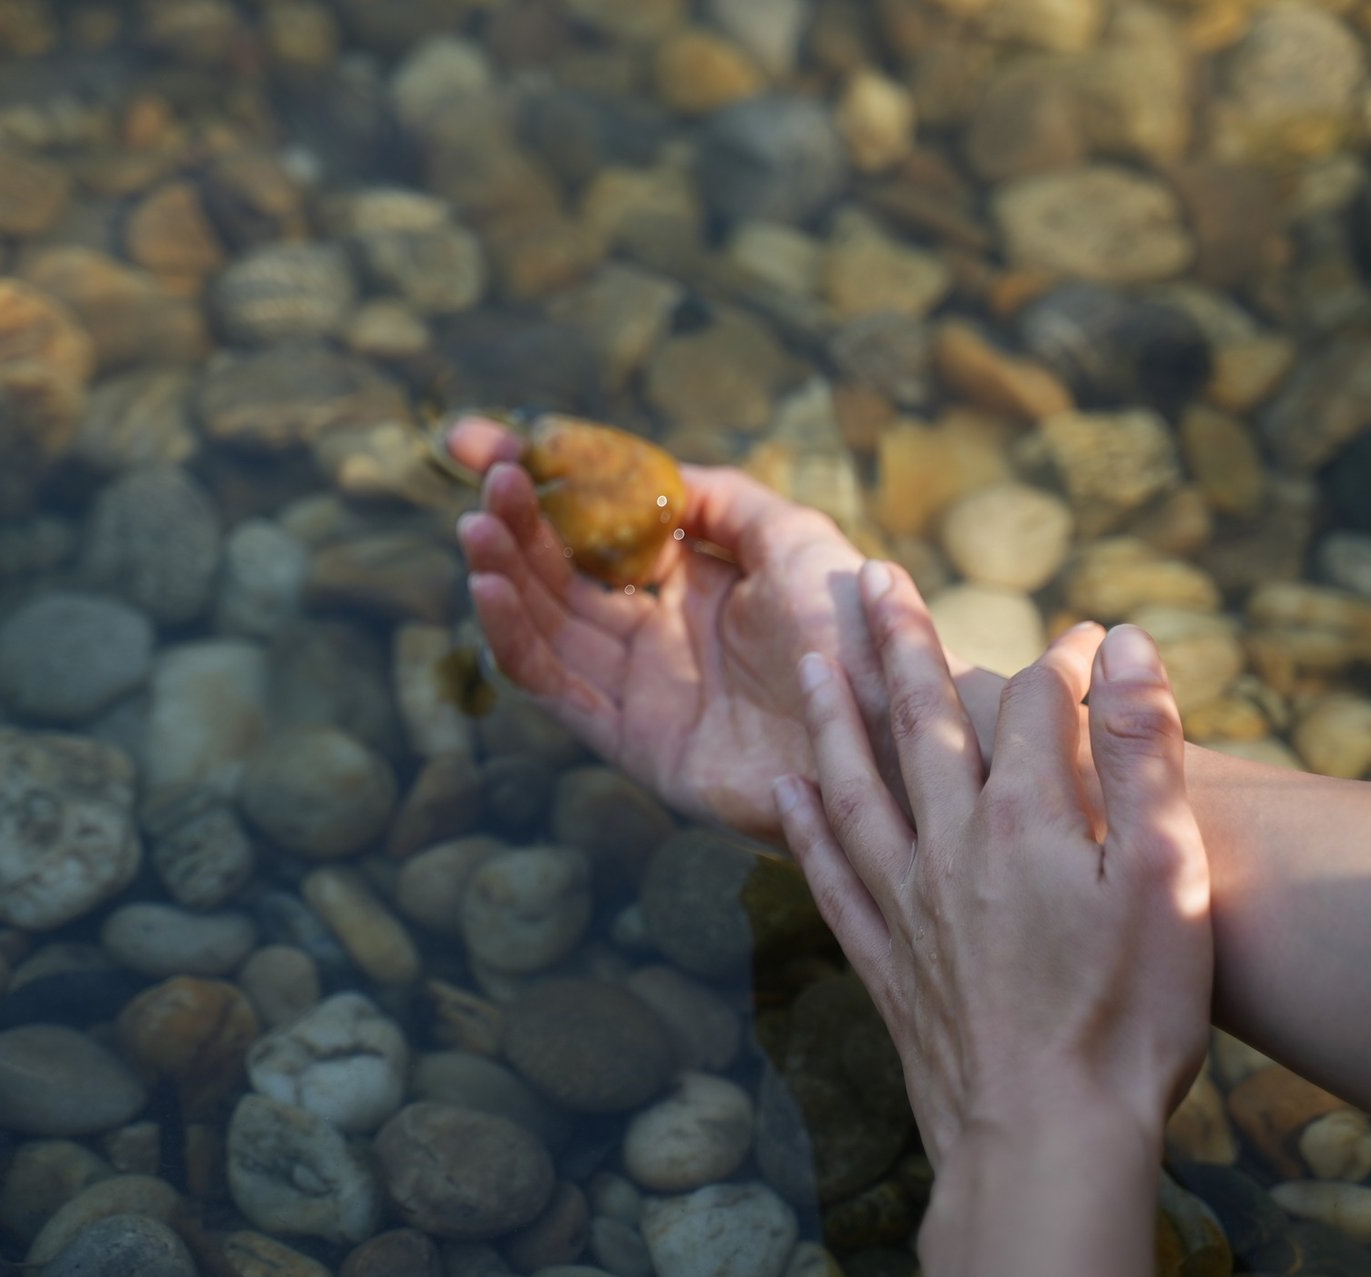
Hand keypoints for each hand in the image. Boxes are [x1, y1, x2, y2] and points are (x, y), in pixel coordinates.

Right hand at [448, 415, 894, 840]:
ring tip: (477, 523)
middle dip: (517, 521)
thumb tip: (654, 472)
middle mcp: (658, 635)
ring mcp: (641, 690)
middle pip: (560, 573)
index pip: (595, 528)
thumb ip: (722, 500)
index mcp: (693, 585)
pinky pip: (557, 686)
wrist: (893, 725)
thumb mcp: (793, 538)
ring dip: (505, 572)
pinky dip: (517, 639)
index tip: (480, 440)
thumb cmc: (859, 629)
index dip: (539, 485)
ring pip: (547, 624)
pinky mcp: (633, 742)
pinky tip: (492, 588)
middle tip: (485, 474)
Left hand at [771, 561, 1212, 1166]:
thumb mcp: (1167, 876)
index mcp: (1027, 819)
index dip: (1066, 661)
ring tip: (811, 657)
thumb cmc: (1128, 1016)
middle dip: (899, 641)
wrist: (1047, 1138)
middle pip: (919, 720)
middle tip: (870, 576)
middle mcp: (950, 845)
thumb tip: (1125, 644)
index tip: (1092, 637)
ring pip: (856, 781)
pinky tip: (789, 791)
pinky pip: (831, 874)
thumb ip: (1145, 753)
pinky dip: (806, 826)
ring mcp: (908, 903)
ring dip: (832, 712)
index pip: (1036, 705)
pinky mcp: (886, 961)